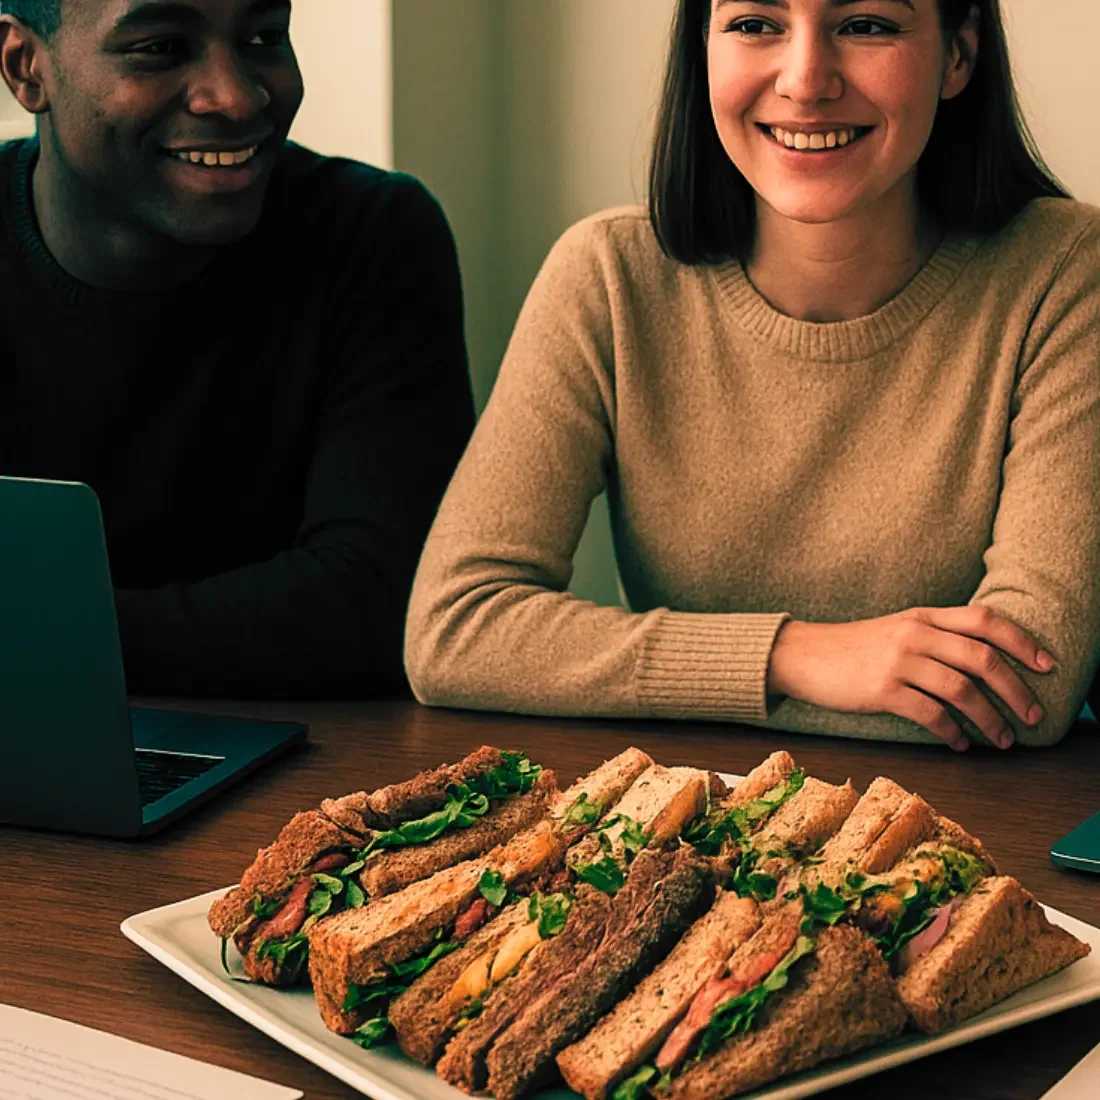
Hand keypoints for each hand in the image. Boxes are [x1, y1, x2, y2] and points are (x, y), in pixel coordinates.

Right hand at [767, 607, 1053, 751]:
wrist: (801, 654)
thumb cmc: (852, 648)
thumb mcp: (897, 629)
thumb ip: (935, 636)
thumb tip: (984, 662)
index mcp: (923, 616)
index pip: (984, 620)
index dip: (1022, 641)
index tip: (1047, 665)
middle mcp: (914, 634)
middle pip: (982, 658)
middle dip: (1016, 690)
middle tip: (1032, 715)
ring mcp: (897, 661)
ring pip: (962, 690)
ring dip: (990, 720)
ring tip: (1001, 739)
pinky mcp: (881, 690)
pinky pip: (931, 714)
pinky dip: (953, 732)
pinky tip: (959, 742)